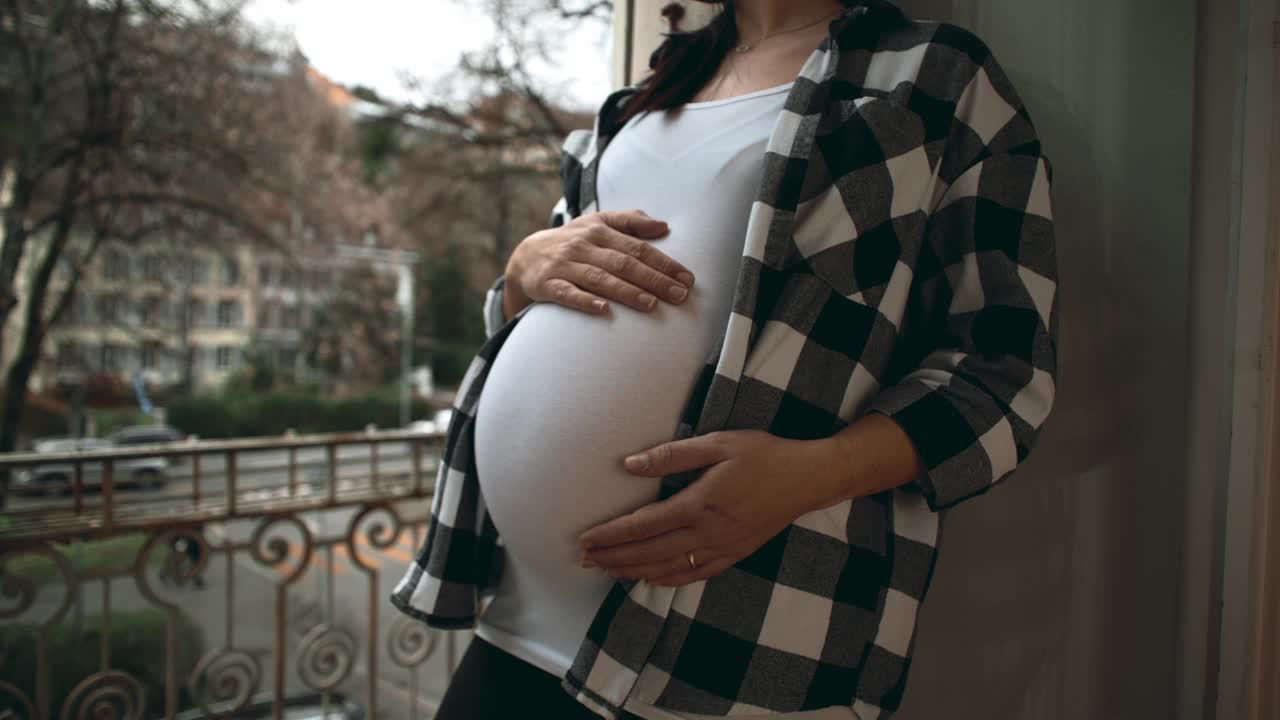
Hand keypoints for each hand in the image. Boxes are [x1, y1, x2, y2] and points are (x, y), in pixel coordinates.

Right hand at [506, 209, 695, 316]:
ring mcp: (564, 266)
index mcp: (599, 231)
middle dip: (654, 280)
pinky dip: (585, 301)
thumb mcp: (598, 223)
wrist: (525, 257)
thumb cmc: (573, 241)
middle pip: (623, 263)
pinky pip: (567, 294)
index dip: (664, 263)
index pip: (638, 248)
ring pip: (599, 279)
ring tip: (651, 305)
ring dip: (626, 292)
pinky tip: (604, 310)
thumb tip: (663, 227)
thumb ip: (630, 221)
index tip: (687, 278)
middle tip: (679, 295)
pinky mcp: (547, 285)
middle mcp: (583, 246)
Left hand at [575, 429, 831, 586]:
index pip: (643, 525)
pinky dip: (668, 580)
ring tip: (607, 570)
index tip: (585, 540)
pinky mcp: (735, 554)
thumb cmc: (764, 455)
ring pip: (669, 568)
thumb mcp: (718, 443)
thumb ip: (672, 456)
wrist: (808, 478)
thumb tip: (629, 464)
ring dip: (634, 571)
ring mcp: (722, 548)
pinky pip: (695, 575)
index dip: (611, 534)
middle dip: (613, 557)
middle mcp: (708, 532)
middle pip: (649, 552)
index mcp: (699, 503)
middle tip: (584, 560)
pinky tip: (651, 579)